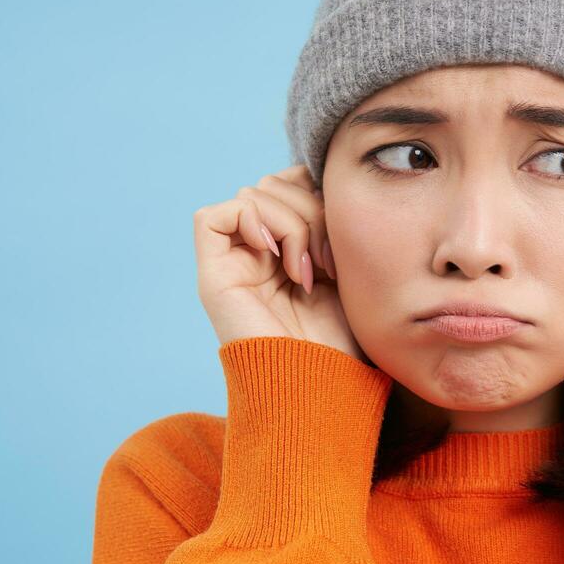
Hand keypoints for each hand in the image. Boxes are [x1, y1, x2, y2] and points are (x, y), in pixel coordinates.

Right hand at [193, 164, 365, 361]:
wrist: (325, 387)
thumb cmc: (345, 342)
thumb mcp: (349, 269)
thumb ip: (332, 223)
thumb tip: (326, 176)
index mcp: (292, 249)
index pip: (295, 183)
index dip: (320, 190)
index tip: (347, 230)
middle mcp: (260, 253)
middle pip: (275, 183)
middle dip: (312, 209)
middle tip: (329, 261)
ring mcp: (235, 264)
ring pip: (253, 193)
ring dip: (292, 223)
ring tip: (309, 271)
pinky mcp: (214, 278)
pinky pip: (214, 217)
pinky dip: (251, 221)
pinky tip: (278, 256)